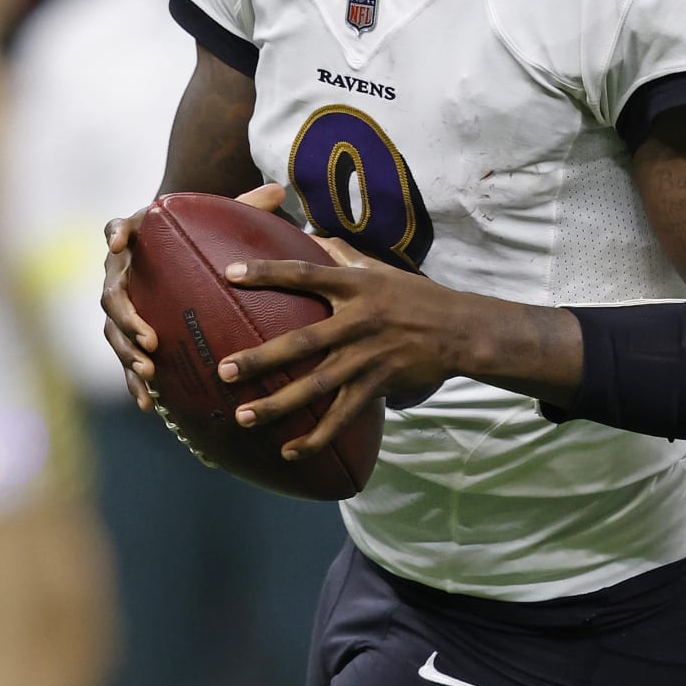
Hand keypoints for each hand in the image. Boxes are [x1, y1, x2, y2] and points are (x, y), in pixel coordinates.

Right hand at [101, 183, 289, 408]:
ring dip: (127, 353)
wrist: (175, 255)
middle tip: (151, 339)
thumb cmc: (200, 234)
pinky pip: (125, 360)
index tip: (120, 241)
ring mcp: (120, 305)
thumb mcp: (218, 218)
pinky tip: (151, 404)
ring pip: (112, 331)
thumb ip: (242, 206)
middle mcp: (118, 271)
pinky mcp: (127, 334)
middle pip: (111, 293)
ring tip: (149, 371)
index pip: (114, 228)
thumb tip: (277, 190)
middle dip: (127, 318)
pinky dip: (135, 382)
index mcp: (136, 237)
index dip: (114, 233)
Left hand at [218, 238, 477, 459]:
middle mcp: (357, 322)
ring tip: (245, 416)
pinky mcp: (378, 386)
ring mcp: (367, 358)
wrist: (461, 330)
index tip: (230, 273)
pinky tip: (290, 450)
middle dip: (261, 358)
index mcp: (354, 287)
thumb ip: (343, 255)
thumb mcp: (380, 269)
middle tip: (225, 370)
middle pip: (301, 341)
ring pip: (317, 386)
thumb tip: (310, 235)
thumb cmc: (416, 297)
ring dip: (279, 404)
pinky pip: (342, 417)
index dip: (268, 272)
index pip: (305, 274)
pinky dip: (317, 437)